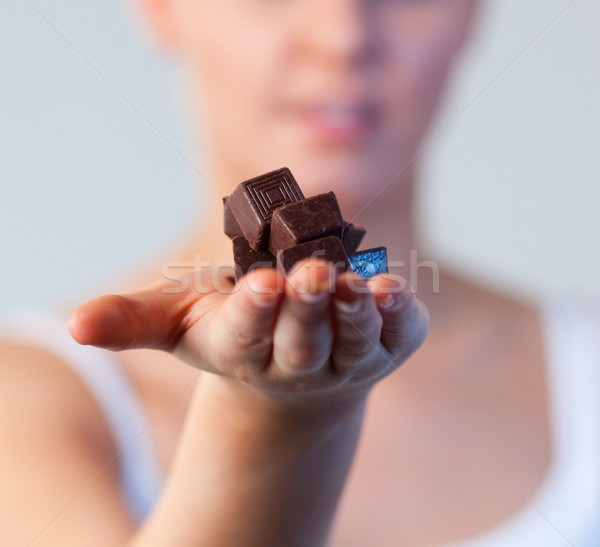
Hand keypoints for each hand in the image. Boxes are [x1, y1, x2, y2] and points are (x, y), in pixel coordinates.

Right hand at [68, 259, 428, 402]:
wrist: (298, 368)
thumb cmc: (236, 328)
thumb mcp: (183, 320)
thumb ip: (135, 320)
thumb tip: (74, 324)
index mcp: (245, 352)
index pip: (245, 336)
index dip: (253, 312)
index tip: (259, 283)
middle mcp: (298, 364)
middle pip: (302, 343)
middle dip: (308, 309)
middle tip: (315, 273)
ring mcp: (347, 361)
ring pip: (353, 344)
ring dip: (357, 315)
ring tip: (360, 283)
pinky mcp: (385, 347)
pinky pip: (395, 336)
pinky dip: (399, 317)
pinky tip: (397, 291)